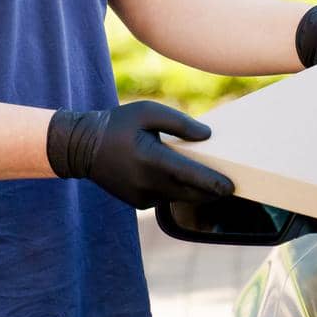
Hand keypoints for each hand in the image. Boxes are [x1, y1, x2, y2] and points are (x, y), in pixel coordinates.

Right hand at [46, 103, 233, 209]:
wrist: (83, 148)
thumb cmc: (118, 125)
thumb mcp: (147, 112)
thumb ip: (179, 123)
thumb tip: (207, 136)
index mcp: (150, 159)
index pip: (189, 175)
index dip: (213, 183)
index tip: (231, 186)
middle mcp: (147, 183)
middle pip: (190, 193)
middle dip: (212, 191)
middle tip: (233, 184)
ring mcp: (142, 197)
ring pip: (180, 198)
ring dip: (196, 191)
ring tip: (213, 180)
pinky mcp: (139, 204)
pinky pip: (166, 198)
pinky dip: (177, 190)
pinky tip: (183, 177)